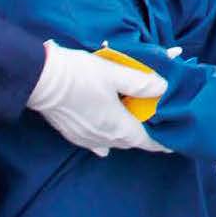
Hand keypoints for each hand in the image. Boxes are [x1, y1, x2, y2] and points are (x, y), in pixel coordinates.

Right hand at [27, 41, 169, 154]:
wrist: (41, 80)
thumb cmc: (81, 76)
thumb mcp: (116, 73)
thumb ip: (142, 83)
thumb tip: (163, 88)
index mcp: (118, 127)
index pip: (147, 140)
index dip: (162, 142)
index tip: (174, 141)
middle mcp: (104, 139)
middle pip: (131, 141)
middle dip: (145, 134)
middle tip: (155, 121)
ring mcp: (86, 139)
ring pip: (113, 142)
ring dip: (125, 133)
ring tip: (133, 121)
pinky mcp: (72, 135)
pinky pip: (95, 143)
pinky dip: (105, 138)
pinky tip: (106, 131)